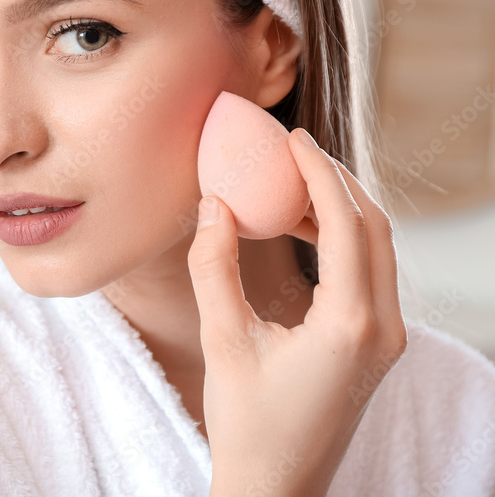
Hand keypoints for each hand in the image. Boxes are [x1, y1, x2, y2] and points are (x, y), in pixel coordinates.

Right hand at [187, 127, 407, 496]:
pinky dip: (343, 241)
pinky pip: (370, 274)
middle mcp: (383, 328)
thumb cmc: (248, 424)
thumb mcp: (223, 339)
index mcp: (352, 324)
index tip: (291, 138)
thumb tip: (215, 203)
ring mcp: (386, 339)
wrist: (276, 487)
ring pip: (378, 250)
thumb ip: (214, 266)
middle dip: (337, 182)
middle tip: (293, 152)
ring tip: (291, 185)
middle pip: (377, 228)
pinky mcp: (375, 347)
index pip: (347, 223)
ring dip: (341, 210)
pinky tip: (302, 232)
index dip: (319, 172)